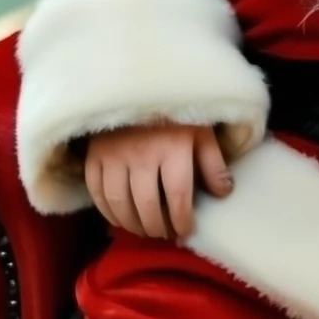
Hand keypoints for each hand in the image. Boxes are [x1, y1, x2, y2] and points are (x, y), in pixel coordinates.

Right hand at [84, 123, 233, 239]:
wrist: (140, 85)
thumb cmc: (176, 112)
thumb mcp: (202, 132)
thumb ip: (213, 164)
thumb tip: (224, 193)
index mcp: (173, 148)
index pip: (178, 197)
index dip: (183, 221)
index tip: (188, 230)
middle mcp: (142, 154)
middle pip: (147, 206)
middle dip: (158, 228)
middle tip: (166, 234)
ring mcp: (114, 156)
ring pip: (120, 204)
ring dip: (133, 225)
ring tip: (146, 229)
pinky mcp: (95, 155)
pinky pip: (97, 193)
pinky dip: (108, 212)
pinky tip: (121, 218)